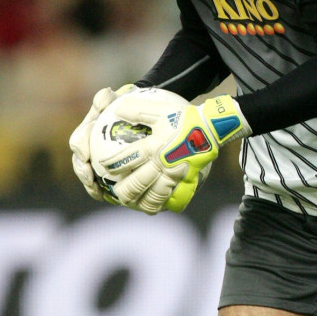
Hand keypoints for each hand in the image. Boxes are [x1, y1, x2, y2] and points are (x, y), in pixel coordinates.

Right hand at [69, 84, 135, 202]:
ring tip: (99, 194)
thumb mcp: (116, 99)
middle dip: (83, 174)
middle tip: (90, 180)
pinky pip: (105, 184)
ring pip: (90, 177)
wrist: (134, 118)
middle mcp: (87, 148)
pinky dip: (108, 192)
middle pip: (81, 164)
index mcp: (87, 132)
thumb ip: (106, 98)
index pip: (79, 141)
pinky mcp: (106, 173)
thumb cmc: (123, 107)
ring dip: (92, 187)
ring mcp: (95, 162)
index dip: (80, 148)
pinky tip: (116, 199)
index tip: (84, 155)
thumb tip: (104, 97)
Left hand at [98, 89, 250, 213]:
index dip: (112, 165)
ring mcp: (176, 176)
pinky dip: (168, 205)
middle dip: (124, 191)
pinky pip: (177, 199)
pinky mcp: (189, 181)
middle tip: (117, 193)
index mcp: (153, 148)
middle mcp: (162, 165)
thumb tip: (117, 109)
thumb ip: (137, 110)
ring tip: (137, 204)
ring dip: (143, 203)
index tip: (103, 168)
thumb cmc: (185, 118)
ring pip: (155, 197)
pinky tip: (162, 207)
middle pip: (138, 184)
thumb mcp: (160, 109)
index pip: (127, 159)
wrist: (212, 128)